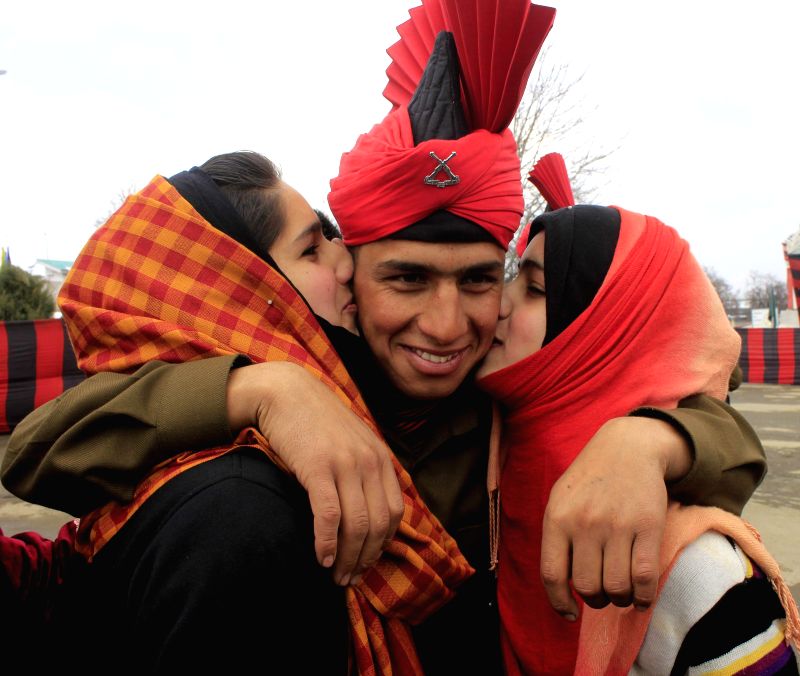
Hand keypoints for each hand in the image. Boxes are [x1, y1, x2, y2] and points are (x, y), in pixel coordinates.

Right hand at [226, 361, 404, 584]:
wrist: (285, 392)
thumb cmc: (315, 421)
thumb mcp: (353, 441)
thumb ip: (365, 470)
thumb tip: (368, 512)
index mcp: (381, 457)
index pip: (395, 513)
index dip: (383, 544)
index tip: (367, 562)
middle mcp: (369, 461)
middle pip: (379, 524)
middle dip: (366, 558)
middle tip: (351, 578)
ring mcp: (345, 464)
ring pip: (357, 525)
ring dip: (348, 558)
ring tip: (336, 576)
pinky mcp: (318, 467)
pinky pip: (329, 516)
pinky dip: (327, 543)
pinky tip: (321, 557)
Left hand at [540, 416, 690, 618]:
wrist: (628, 447)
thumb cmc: (590, 480)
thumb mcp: (561, 500)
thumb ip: (557, 538)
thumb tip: (562, 587)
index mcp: (557, 518)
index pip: (552, 575)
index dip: (559, 602)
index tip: (570, 613)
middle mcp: (585, 523)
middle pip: (588, 587)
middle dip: (596, 600)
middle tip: (602, 594)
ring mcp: (617, 525)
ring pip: (617, 587)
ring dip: (620, 600)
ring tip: (621, 592)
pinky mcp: (648, 527)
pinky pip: (645, 579)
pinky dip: (644, 598)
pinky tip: (641, 598)